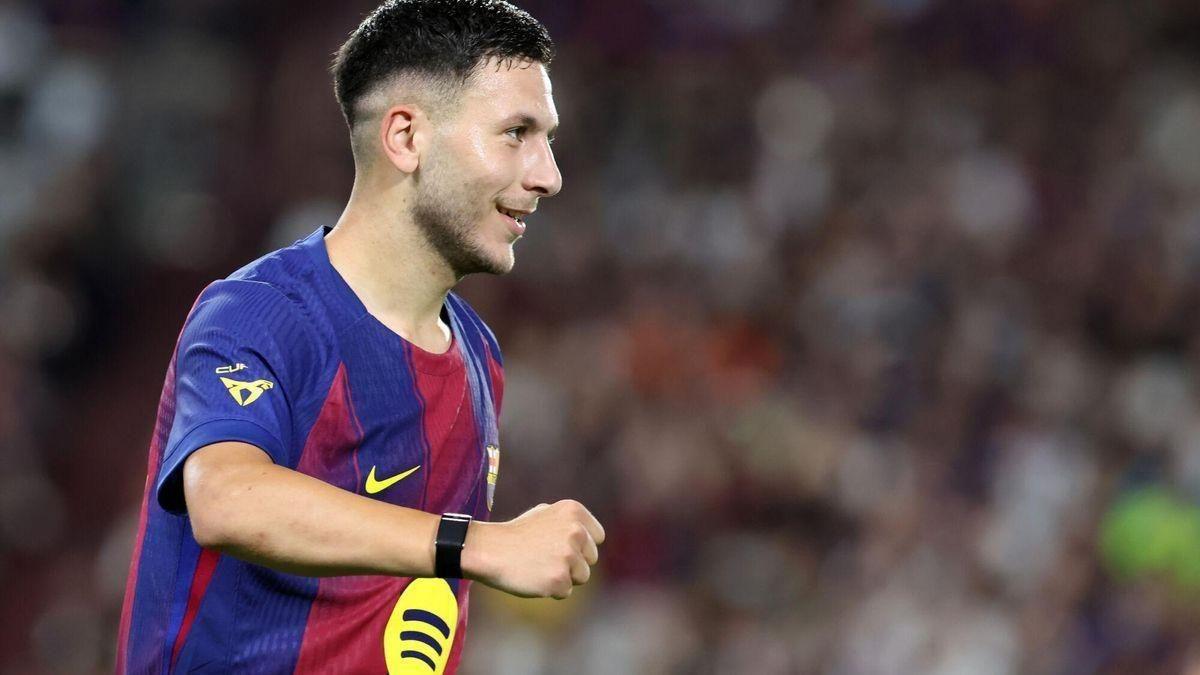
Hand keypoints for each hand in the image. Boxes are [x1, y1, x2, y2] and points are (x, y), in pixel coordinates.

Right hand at [464, 499, 605, 599]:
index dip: (581, 546)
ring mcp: (568, 555)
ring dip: (563, 577)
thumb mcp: (545, 514)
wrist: (489, 550)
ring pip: (581, 577)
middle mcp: (576, 531)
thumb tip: (589, 534)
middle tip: (545, 557)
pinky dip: (551, 590)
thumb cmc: (516, 534)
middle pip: (591, 559)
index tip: (560, 546)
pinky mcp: (560, 579)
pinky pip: (565, 592)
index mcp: (574, 512)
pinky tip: (534, 577)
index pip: (597, 537)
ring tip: (539, 566)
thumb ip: (569, 522)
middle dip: (573, 563)